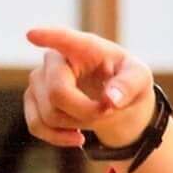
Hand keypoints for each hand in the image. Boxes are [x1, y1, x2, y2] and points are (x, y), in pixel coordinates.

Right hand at [24, 27, 155, 150]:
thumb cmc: (127, 82)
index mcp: (86, 47)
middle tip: (108, 111)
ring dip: (77, 124)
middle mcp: (56, 59)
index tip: (32, 34)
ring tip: (96, 117)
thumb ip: (129, 85)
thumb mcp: (140, 79)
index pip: (65, 39)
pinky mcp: (32, 100)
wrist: (115, 103)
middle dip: (85, 111)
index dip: (49, 37)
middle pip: (58, 93)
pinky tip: (78, 138)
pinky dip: (58, 137)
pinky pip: (36, 126)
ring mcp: (39, 79)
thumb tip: (111, 101)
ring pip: (49, 114)